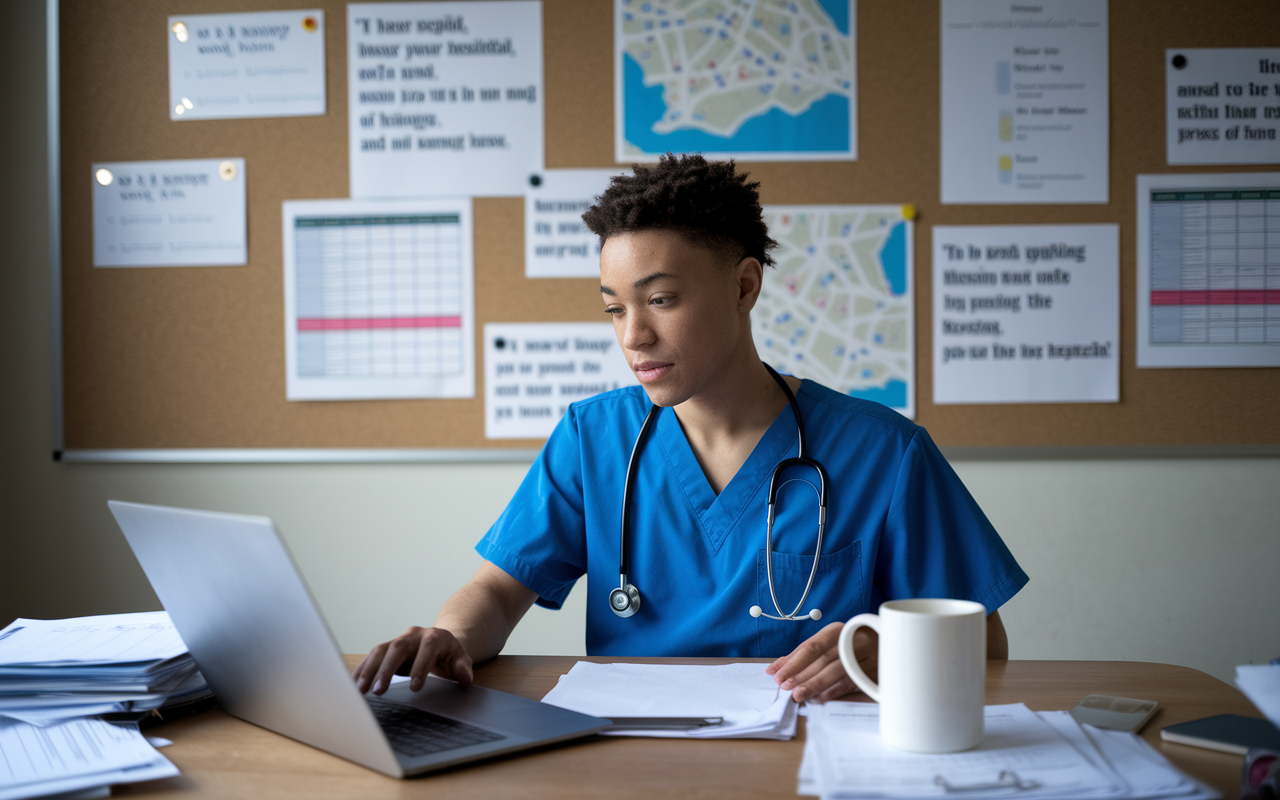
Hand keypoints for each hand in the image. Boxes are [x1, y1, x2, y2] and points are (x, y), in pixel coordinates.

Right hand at [352, 626, 473, 694]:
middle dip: (387, 669)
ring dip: (369, 670)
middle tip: (379, 690)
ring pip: (380, 650)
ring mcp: (398, 640)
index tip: (414, 688)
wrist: (439, 642)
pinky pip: (372, 657)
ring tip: (361, 690)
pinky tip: (354, 684)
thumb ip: (463, 668)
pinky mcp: (387, 648)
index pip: (427, 649)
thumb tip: (464, 678)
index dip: (420, 667)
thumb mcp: (461, 660)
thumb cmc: (450, 654)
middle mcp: (414, 635)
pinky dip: (363, 670)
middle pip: (398, 647)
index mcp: (435, 637)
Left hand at [765, 622, 877, 703]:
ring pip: (837, 673)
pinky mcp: (874, 672)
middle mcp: (853, 640)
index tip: (777, 675)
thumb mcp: (827, 644)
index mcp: (838, 630)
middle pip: (823, 660)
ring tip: (799, 696)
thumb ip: (801, 655)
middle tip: (786, 688)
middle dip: (802, 675)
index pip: (811, 647)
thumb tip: (774, 669)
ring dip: (816, 685)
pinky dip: (834, 692)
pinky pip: (851, 684)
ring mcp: (866, 656)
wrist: (889, 645)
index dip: (794, 662)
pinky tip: (820, 699)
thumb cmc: (848, 646)